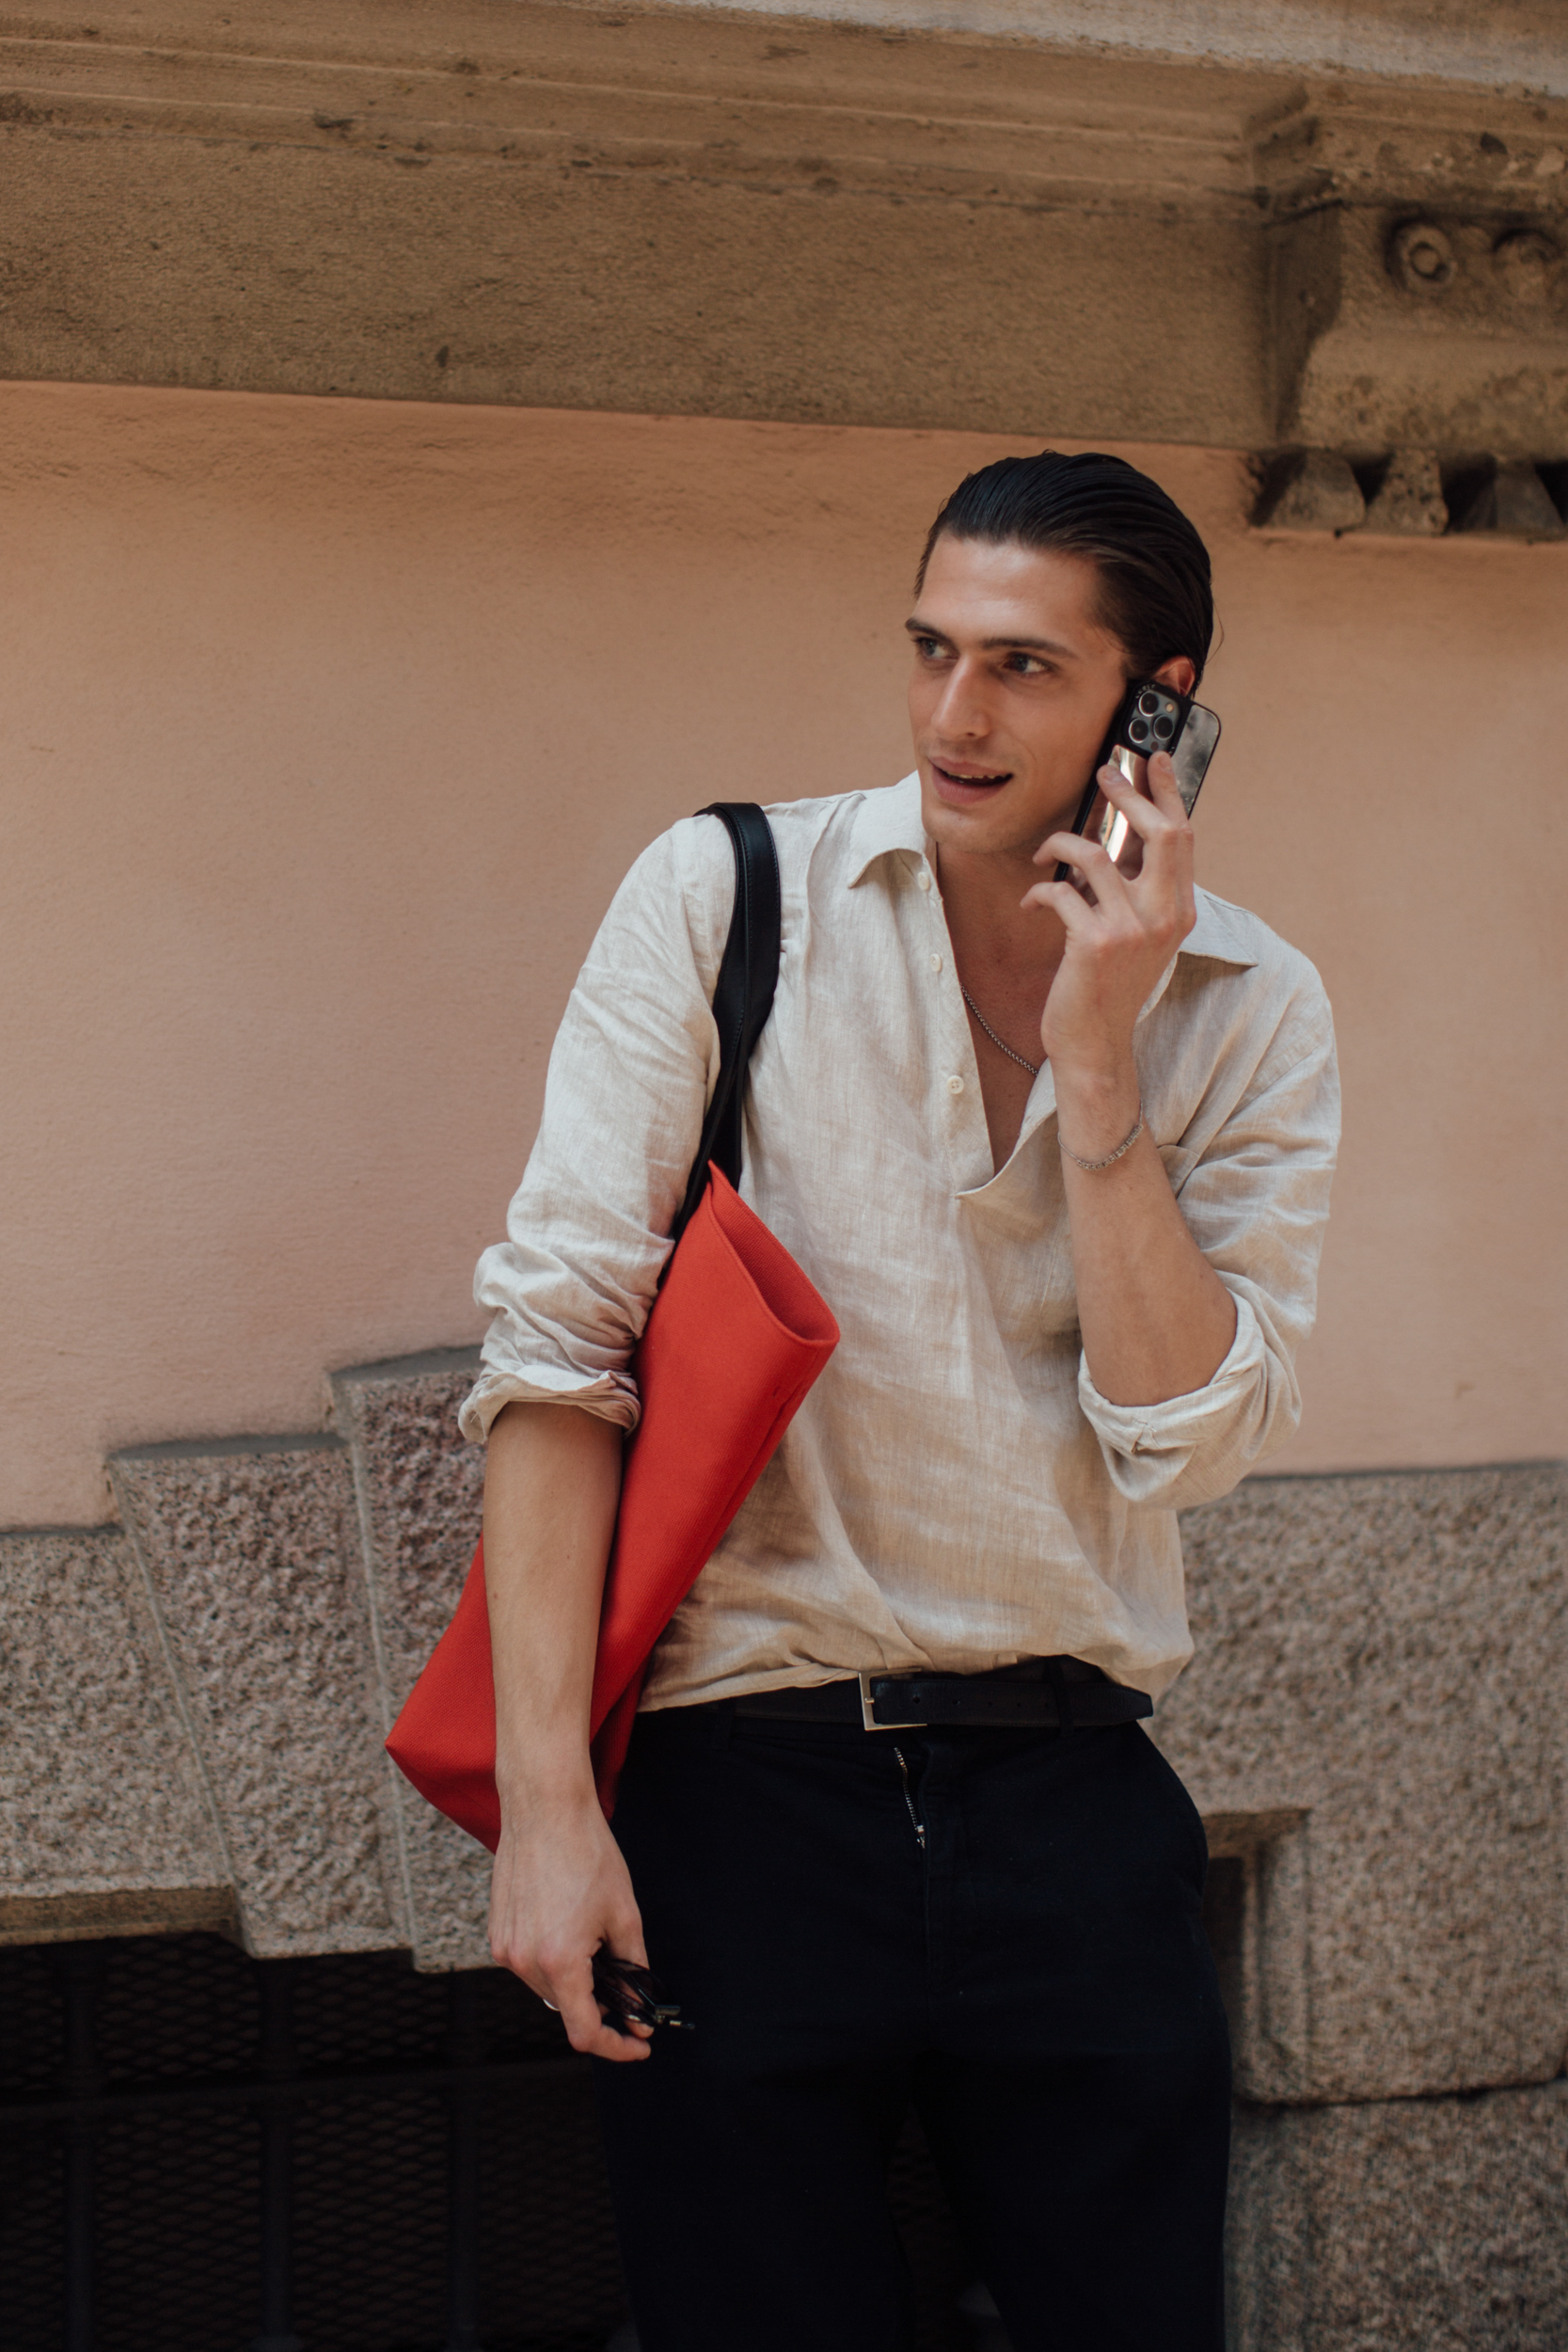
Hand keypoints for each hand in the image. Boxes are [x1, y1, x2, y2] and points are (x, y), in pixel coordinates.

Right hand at [488, 1782, 652, 2061]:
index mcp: (559, 1961)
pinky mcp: (497, 1933)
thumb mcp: (624, 1913)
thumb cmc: (586, 1853)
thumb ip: (634, 1971)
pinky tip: (569, 1925)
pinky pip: (529, 1964)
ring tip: (594, 1937)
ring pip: (548, 1987)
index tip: (638, 2043)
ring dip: (575, 1978)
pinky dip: (553, 1960)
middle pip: (567, 2007)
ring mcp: (505, 1948)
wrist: (545, 1809)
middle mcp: (523, 1961)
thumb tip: (638, 2011)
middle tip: (626, 1979)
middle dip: (600, 2002)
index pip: (585, 2031)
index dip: (616, 2046)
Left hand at [1023, 749, 1195, 1141]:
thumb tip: (1118, 839)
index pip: (1183, 837)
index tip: (1155, 758)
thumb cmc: (1108, 988)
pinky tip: (1030, 898)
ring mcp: (1132, 930)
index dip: (1169, 792)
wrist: (1095, 1045)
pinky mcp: (1095, 943)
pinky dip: (1039, 889)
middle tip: (1103, 773)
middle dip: (1127, 794)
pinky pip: (1061, 891)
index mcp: (1180, 910)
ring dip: (1060, 844)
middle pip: (1157, 832)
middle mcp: (1165, 916)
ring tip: (1041, 853)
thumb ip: (1136, 891)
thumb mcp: (1137, 936)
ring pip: (1095, 854)